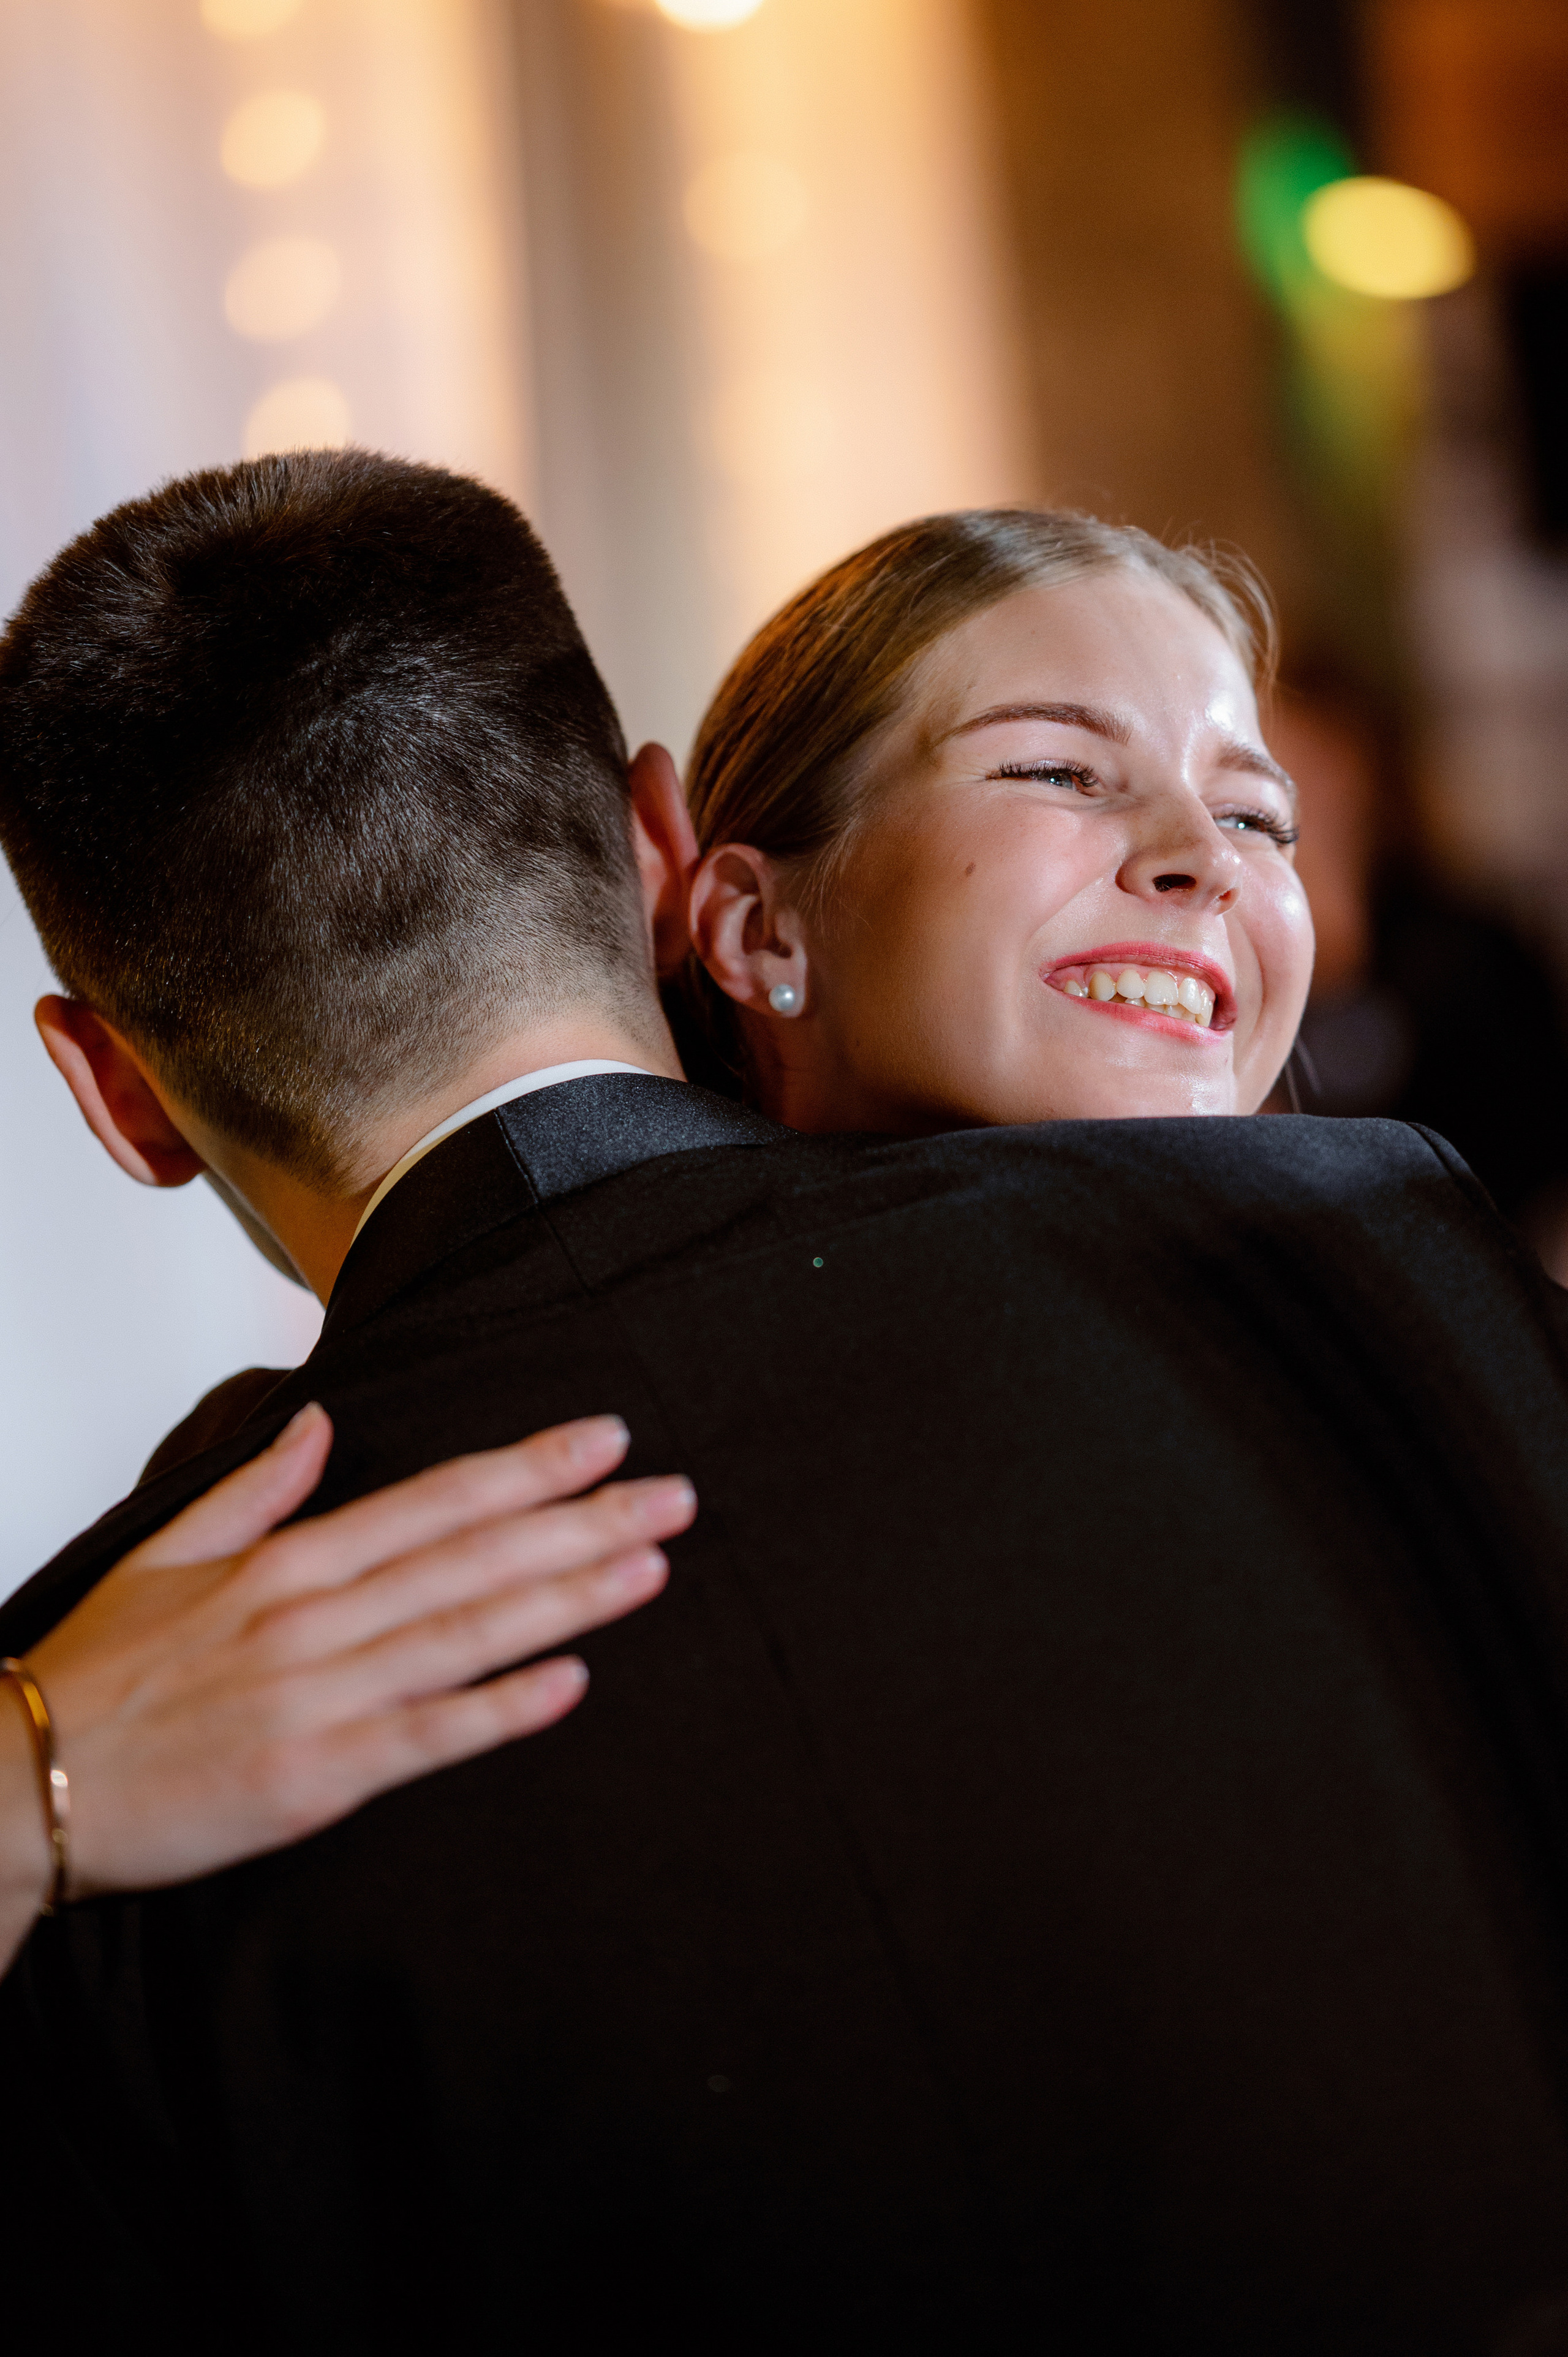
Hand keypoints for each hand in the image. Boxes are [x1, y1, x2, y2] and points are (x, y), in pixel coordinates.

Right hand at [1, 1407, 692, 1954]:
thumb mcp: (168, 1553)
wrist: (17, 1780)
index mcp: (286, 1561)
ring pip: (465, 1635)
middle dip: (581, 1522)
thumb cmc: (99, 1673)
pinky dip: (499, 1708)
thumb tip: (325, 1421)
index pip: (435, 1499)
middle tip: (674, 1494)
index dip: (527, 1468)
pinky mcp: (312, 1777)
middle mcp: (313, 1617)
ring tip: (650, 1566)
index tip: (605, 1439)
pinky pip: (424, 1737)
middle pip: (473, 1557)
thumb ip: (260, 1487)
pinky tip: (570, 1683)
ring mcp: (317, 1696)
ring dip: (566, 1598)